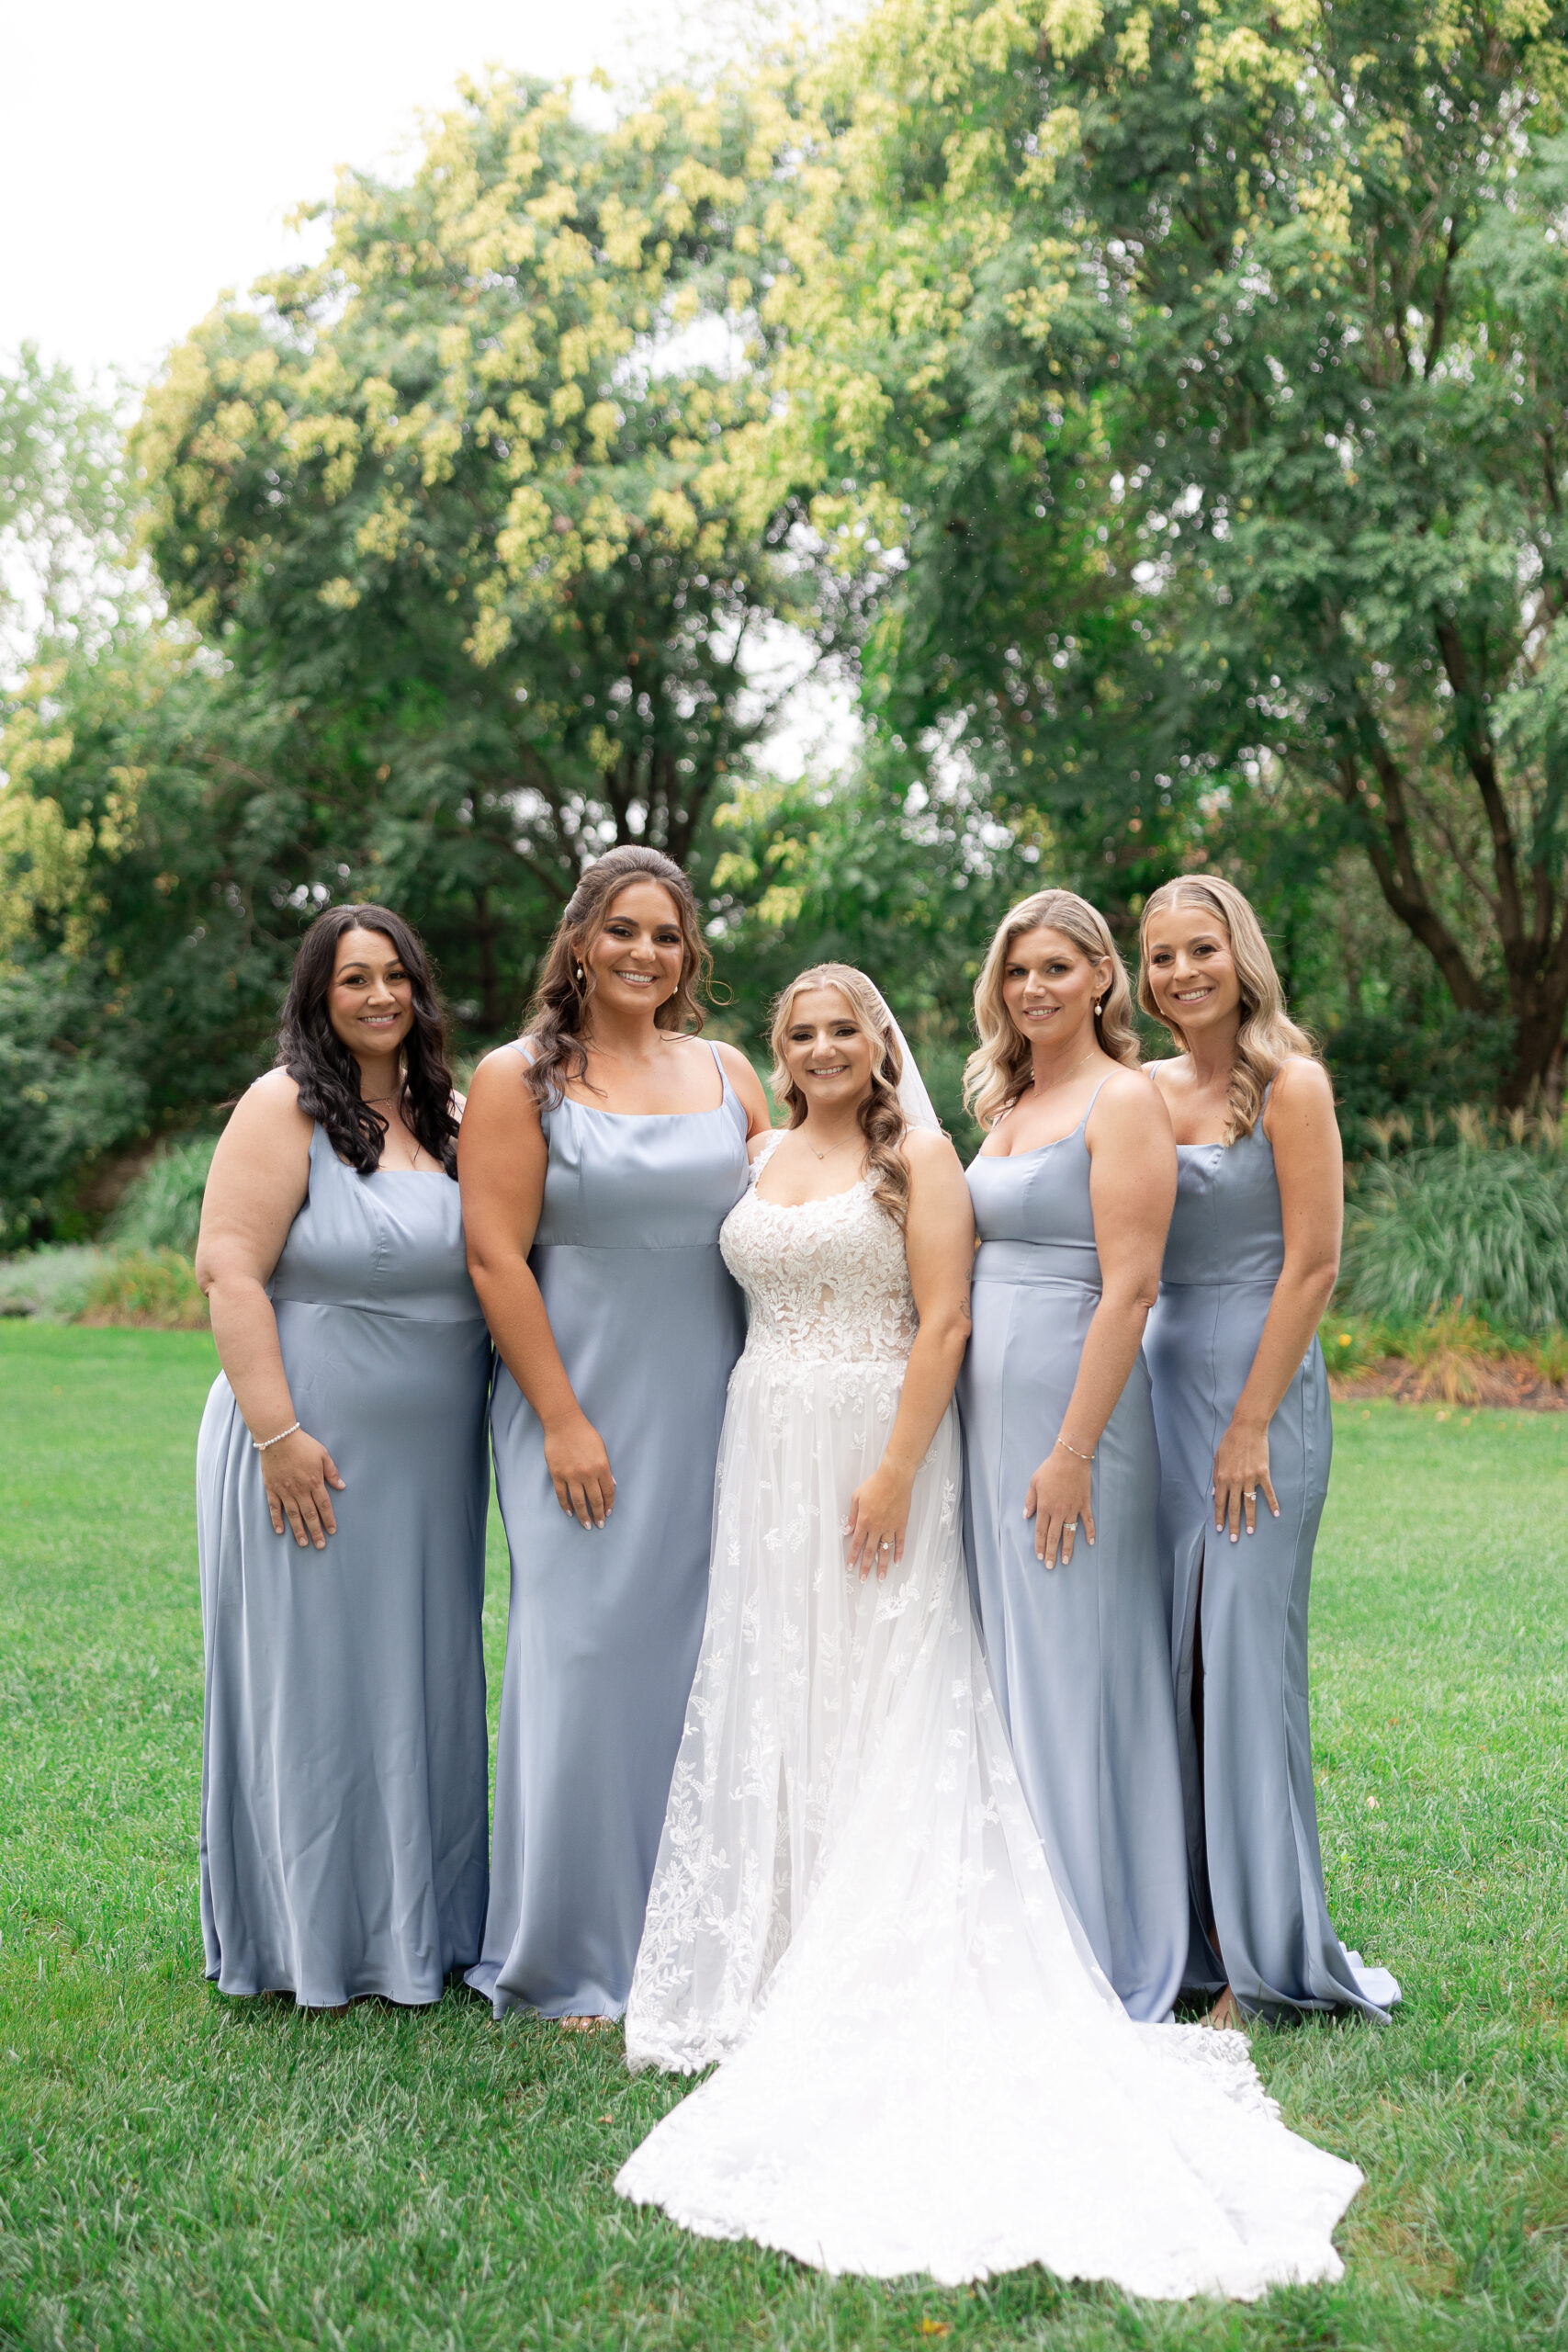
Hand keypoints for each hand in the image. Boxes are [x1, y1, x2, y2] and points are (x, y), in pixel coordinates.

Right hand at [261, 1428, 345, 1549]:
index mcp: (314, 1482)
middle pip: (310, 1515)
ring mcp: (285, 1491)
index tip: (332, 1531)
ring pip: (293, 1515)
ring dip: (299, 1530)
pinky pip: (274, 1508)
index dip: (329, 1520)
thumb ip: (332, 1472)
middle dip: (316, 1531)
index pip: (324, 1506)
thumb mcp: (323, 1454)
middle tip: (320, 1545)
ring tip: (303, 1543)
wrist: (278, 1436)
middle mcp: (300, 1490)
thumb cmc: (302, 1444)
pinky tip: (280, 1531)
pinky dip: (276, 1520)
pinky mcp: (271, 1489)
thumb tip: (342, 1486)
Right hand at [543, 1412, 614, 1528]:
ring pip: (579, 1502)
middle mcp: (587, 1474)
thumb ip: (606, 1469)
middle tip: (599, 1525)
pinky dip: (566, 1506)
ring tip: (586, 1525)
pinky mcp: (557, 1475)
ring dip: (584, 1516)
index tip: (608, 1513)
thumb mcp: (601, 1449)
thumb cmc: (585, 1434)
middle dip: (598, 1515)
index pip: (608, 1492)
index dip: (609, 1504)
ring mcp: (571, 1475)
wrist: (563, 1424)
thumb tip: (611, 1485)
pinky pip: (562, 1495)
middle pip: (595, 1500)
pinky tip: (570, 1513)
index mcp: (601, 1467)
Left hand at [845, 1459, 913, 1579]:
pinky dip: (899, 1553)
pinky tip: (897, 1562)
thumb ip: (852, 1516)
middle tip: (863, 1579)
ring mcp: (890, 1527)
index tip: (850, 1567)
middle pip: (870, 1551)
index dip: (853, 1556)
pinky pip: (900, 1542)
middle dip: (866, 1567)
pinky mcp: (901, 1524)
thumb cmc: (874, 1484)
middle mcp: (877, 1527)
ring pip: (885, 1550)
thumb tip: (847, 1530)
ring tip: (881, 1577)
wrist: (894, 1478)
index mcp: (864, 1521)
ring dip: (883, 1565)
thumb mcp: (856, 1497)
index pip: (857, 1543)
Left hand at [1024, 1444, 1093, 1569]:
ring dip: (1068, 1548)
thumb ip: (1030, 1501)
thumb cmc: (1050, 1469)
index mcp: (1045, 1507)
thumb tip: (1026, 1516)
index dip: (1040, 1545)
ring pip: (1070, 1533)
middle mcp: (1059, 1511)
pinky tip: (1090, 1543)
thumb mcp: (1034, 1483)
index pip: (1041, 1531)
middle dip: (1051, 1553)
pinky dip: (1090, 1532)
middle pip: (1054, 1536)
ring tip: (1065, 1561)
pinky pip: (1088, 1521)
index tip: (1040, 1557)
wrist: (1070, 1459)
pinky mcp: (1084, 1504)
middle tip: (1050, 1566)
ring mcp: (1073, 1509)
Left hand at [1213, 1415, 1279, 1541]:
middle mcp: (1235, 1480)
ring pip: (1250, 1504)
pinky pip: (1268, 1492)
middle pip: (1233, 1507)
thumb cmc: (1230, 1441)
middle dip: (1233, 1525)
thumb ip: (1215, 1476)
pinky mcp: (1263, 1474)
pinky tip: (1276, 1514)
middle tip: (1234, 1539)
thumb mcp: (1217, 1457)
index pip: (1219, 1502)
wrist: (1247, 1427)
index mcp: (1222, 1477)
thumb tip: (1214, 1493)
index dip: (1219, 1517)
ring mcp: (1250, 1478)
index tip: (1220, 1529)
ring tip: (1250, 1532)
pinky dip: (1272, 1504)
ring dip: (1250, 1520)